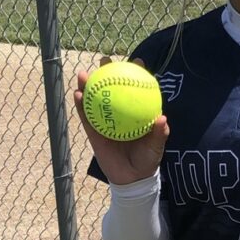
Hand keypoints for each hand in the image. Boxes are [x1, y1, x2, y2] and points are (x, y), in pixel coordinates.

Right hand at [74, 58, 168, 185]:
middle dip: (108, 72)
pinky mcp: (93, 131)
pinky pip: (86, 116)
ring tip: (84, 73)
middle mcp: (120, 113)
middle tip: (105, 61)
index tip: (137, 61)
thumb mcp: (156, 148)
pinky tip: (77, 94)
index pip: (136, 89)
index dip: (136, 73)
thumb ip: (159, 134)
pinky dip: (80, 105)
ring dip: (88, 85)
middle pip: (113, 88)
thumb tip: (162, 118)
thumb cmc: (147, 160)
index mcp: (136, 112)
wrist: (131, 178)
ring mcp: (105, 121)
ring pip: (95, 99)